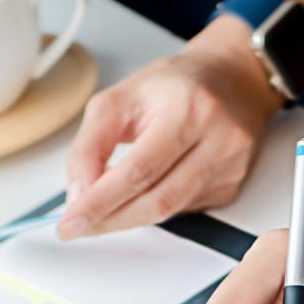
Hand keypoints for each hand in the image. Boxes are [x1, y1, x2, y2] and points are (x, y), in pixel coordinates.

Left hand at [57, 19, 281, 238]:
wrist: (230, 79)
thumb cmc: (173, 86)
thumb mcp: (118, 99)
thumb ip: (90, 146)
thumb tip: (78, 195)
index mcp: (188, 109)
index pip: (138, 171)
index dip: (100, 202)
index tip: (72, 222)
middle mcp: (218, 139)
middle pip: (157, 201)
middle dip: (111, 219)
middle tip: (80, 224)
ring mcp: (229, 167)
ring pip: (169, 212)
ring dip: (128, 218)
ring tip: (102, 211)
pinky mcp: (231, 186)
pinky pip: (183, 211)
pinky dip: (153, 207)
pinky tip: (144, 190)